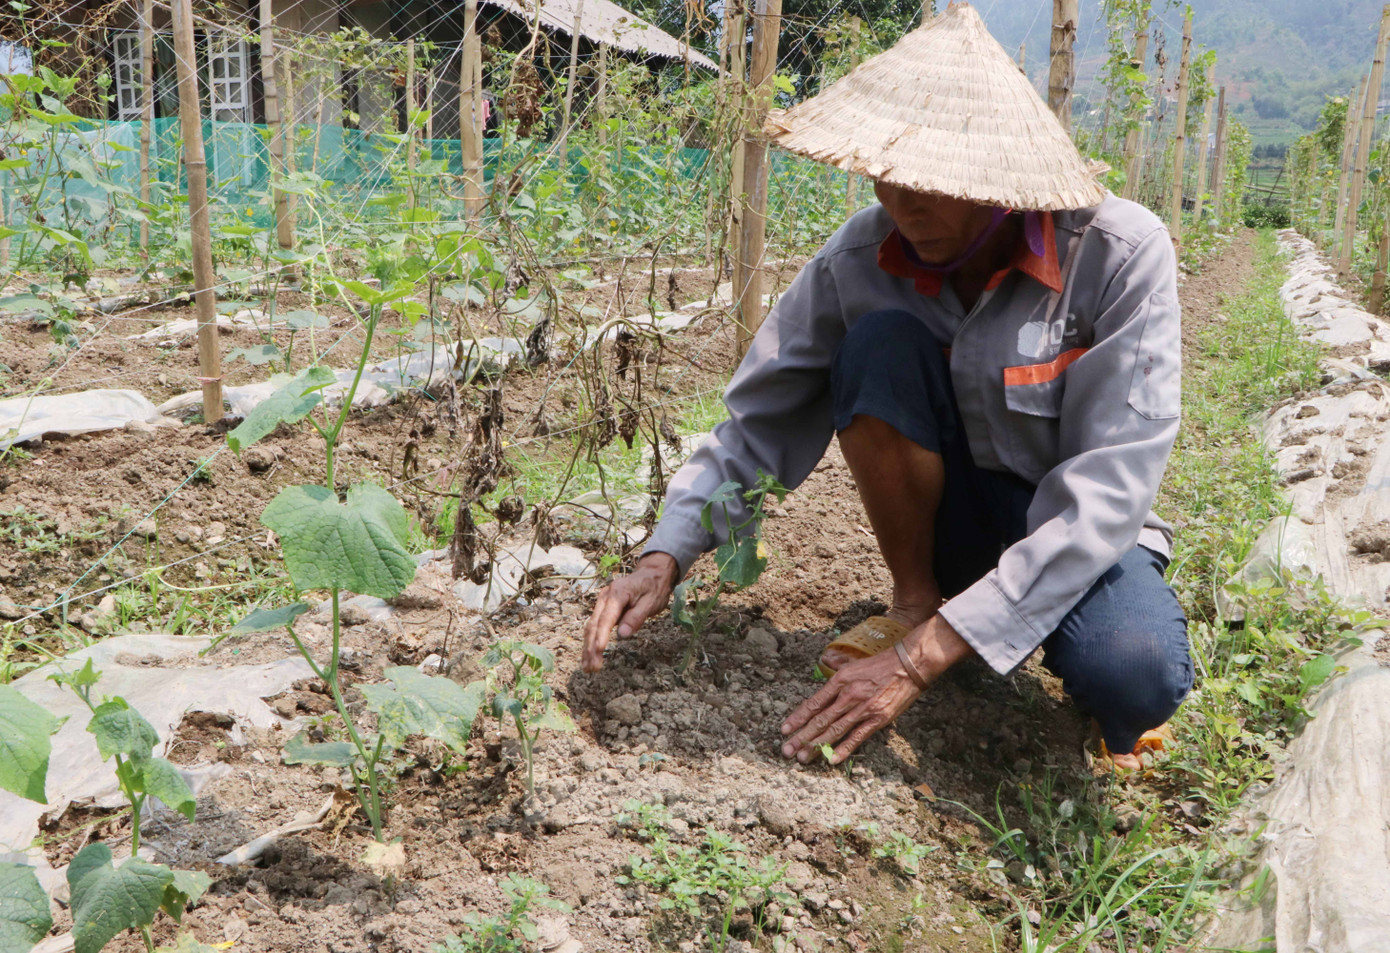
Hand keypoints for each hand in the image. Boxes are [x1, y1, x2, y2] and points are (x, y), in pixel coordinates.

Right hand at [582, 553, 678, 672]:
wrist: (651, 573)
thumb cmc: (654, 588)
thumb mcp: (651, 602)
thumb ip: (636, 617)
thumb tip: (622, 635)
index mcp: (618, 594)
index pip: (606, 618)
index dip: (601, 636)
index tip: (598, 651)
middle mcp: (605, 597)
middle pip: (594, 624)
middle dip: (591, 647)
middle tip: (593, 668)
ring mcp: (602, 602)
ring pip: (591, 627)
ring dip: (588, 647)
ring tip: (588, 668)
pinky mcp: (603, 608)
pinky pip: (594, 625)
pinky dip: (591, 641)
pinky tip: (589, 656)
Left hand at [780, 617, 972, 764]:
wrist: (909, 665)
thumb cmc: (880, 664)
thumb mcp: (852, 666)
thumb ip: (836, 680)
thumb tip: (821, 692)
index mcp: (840, 680)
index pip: (813, 703)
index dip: (797, 717)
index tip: (784, 730)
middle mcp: (848, 695)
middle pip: (820, 719)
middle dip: (801, 737)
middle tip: (786, 751)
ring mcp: (863, 708)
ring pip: (835, 730)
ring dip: (817, 746)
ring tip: (802, 757)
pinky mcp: (878, 719)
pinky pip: (857, 737)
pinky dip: (844, 749)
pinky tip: (831, 759)